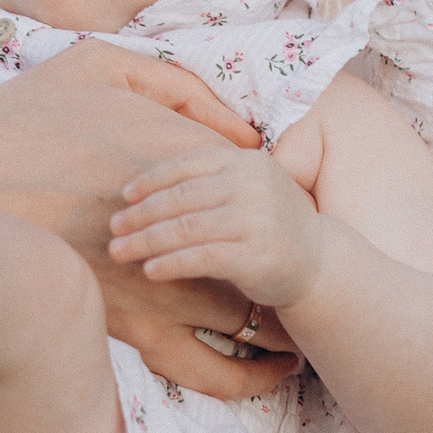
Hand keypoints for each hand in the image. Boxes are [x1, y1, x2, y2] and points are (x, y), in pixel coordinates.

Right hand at [0, 40, 296, 400]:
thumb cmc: (20, 119)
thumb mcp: (96, 66)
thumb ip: (176, 88)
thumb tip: (238, 131)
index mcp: (185, 168)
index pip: (258, 187)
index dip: (281, 200)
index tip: (290, 208)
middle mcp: (187, 231)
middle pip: (266, 259)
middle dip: (290, 267)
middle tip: (304, 274)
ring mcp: (163, 286)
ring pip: (250, 321)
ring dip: (279, 329)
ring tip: (296, 338)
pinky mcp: (132, 330)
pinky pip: (204, 369)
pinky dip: (241, 377)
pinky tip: (260, 375)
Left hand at [109, 133, 324, 313]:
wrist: (319, 263)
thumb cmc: (271, 224)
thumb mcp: (249, 187)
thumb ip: (212, 179)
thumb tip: (144, 186)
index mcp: (246, 161)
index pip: (187, 165)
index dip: (151, 180)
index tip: (125, 196)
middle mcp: (250, 185)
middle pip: (181, 197)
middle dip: (141, 213)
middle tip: (113, 227)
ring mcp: (254, 220)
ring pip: (185, 228)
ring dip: (145, 241)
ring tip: (119, 251)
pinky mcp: (254, 256)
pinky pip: (200, 258)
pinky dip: (170, 264)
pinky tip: (149, 271)